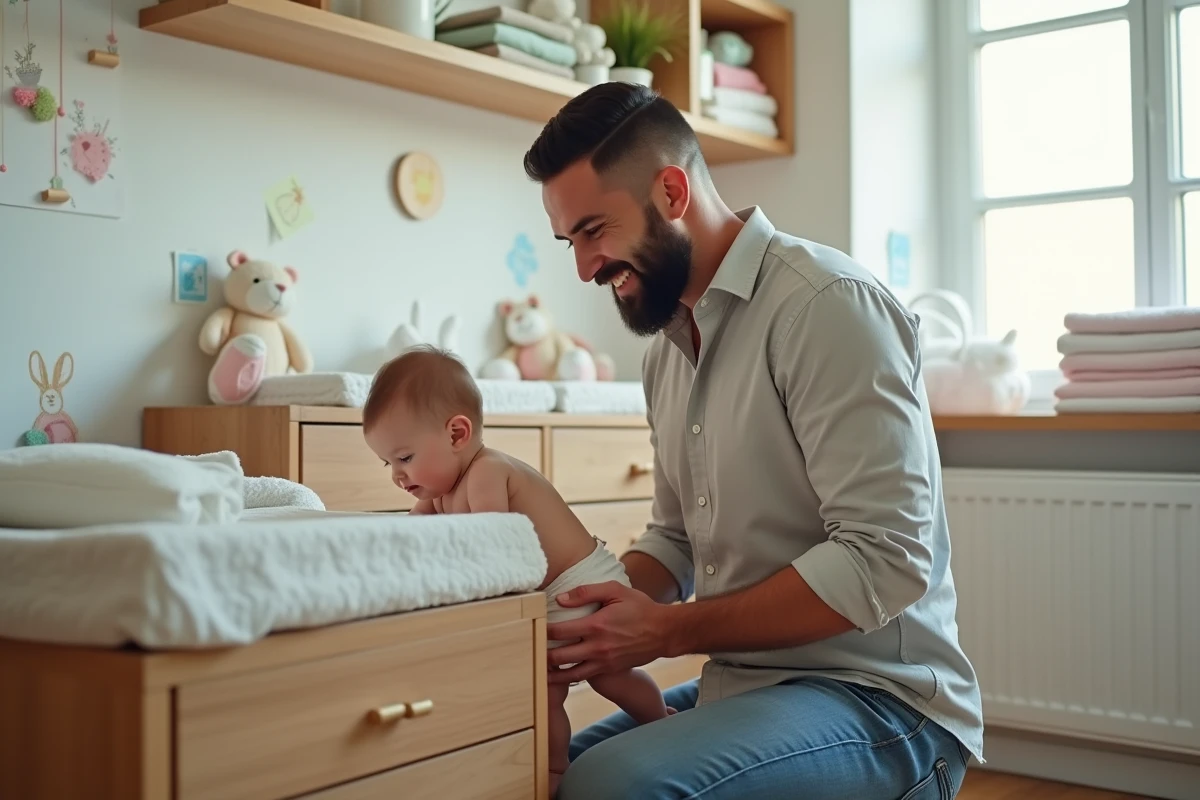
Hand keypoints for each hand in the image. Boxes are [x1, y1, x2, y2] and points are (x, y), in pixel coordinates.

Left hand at [545, 581, 670, 683]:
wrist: (663, 632)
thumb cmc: (639, 607)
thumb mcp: (616, 590)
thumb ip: (586, 592)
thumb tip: (560, 599)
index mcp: (597, 625)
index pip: (559, 631)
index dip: (542, 629)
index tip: (533, 624)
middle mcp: (597, 647)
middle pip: (558, 657)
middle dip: (541, 653)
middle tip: (531, 647)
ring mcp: (603, 662)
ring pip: (568, 675)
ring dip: (551, 672)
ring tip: (538, 666)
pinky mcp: (608, 670)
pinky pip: (582, 678)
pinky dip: (568, 677)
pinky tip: (559, 672)